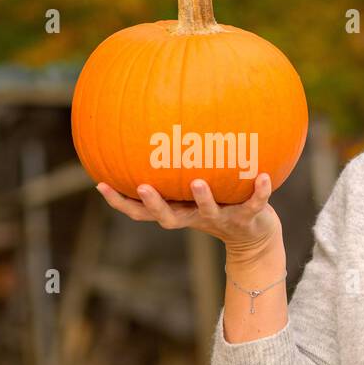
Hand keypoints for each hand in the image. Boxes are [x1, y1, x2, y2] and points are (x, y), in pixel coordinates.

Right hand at [95, 175, 282, 261]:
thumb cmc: (217, 204)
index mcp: (178, 211)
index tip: (100, 185)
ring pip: (209, 211)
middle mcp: (195, 217)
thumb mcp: (192, 188)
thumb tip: (151, 128)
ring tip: (198, 182)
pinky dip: (260, 191)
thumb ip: (174, 169)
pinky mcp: (248, 217)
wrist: (254, 236)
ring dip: (203, 198)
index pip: (142, 211)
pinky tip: (263, 175)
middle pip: (169, 217)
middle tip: (142, 187)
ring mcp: (221, 218)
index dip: (121, 202)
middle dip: (154, 204)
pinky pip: (254, 203)